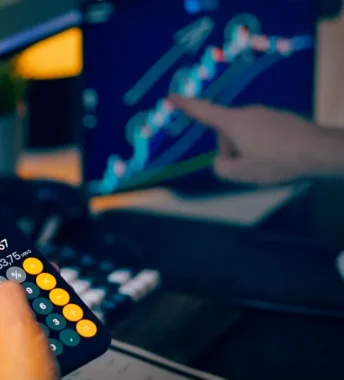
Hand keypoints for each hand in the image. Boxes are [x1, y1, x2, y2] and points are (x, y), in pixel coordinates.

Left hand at [0, 281, 78, 379]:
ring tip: (42, 297)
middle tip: (21, 276)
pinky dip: (34, 326)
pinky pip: (19, 337)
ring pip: (5, 320)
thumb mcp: (16, 326)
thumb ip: (7, 295)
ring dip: (25, 307)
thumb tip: (5, 282)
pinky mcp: (12, 367)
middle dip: (5, 289)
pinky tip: (50, 323)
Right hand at [169, 95, 336, 183]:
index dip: (185, 105)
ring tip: (268, 164)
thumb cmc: (276, 160)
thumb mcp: (242, 173)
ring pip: (245, 135)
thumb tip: (221, 161)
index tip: (171, 96)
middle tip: (248, 166)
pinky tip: (279, 158)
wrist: (319, 150)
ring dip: (249, 150)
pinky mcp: (280, 119)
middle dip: (231, 149)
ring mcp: (265, 114)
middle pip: (226, 132)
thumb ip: (221, 168)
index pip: (202, 111)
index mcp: (233, 123)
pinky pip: (261, 134)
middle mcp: (247, 112)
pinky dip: (264, 146)